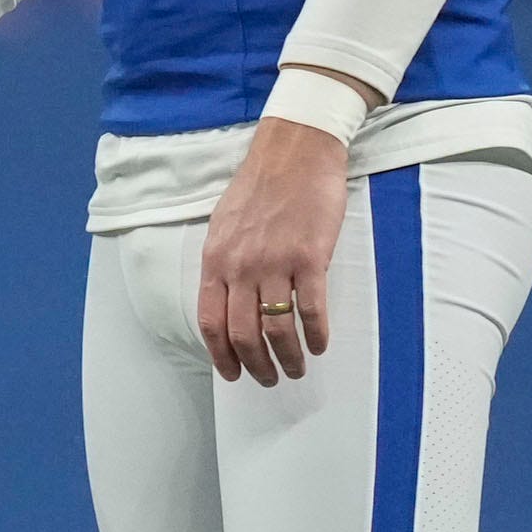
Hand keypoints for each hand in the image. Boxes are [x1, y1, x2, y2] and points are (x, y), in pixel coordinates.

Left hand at [199, 113, 350, 385]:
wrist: (294, 152)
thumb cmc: (260, 187)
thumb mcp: (224, 226)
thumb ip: (224, 264)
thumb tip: (227, 301)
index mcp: (216, 261)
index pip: (210, 323)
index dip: (221, 355)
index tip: (233, 374)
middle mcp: (240, 267)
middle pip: (242, 334)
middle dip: (256, 366)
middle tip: (270, 379)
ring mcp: (275, 263)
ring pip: (276, 328)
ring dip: (288, 357)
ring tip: (298, 368)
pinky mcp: (309, 257)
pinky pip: (311, 309)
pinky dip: (316, 334)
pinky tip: (321, 344)